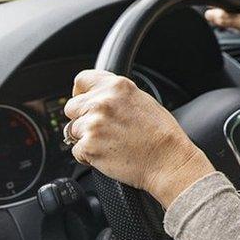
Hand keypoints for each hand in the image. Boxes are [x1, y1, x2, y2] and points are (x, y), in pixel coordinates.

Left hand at [64, 70, 214, 207]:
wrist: (167, 159)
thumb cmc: (161, 134)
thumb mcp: (142, 100)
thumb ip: (116, 96)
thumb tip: (97, 97)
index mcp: (117, 87)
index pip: (82, 80)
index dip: (81, 93)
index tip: (85, 101)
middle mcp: (103, 102)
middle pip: (71, 107)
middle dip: (82, 118)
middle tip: (101, 128)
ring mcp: (93, 124)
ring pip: (72, 130)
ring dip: (85, 137)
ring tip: (108, 142)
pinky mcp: (88, 146)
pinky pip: (76, 150)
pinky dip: (88, 155)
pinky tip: (107, 153)